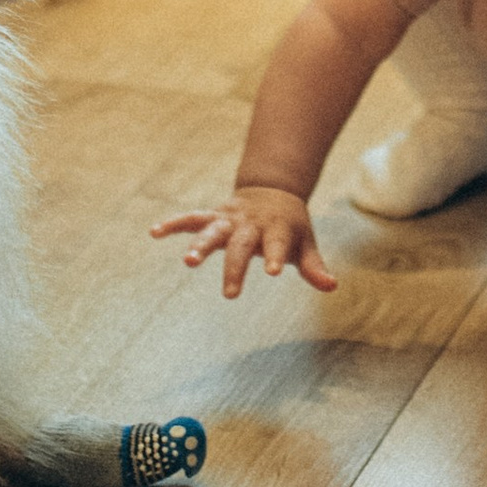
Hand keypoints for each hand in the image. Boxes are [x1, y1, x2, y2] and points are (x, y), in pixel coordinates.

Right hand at [150, 186, 335, 297]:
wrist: (273, 192)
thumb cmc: (291, 227)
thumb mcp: (306, 244)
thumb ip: (315, 267)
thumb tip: (332, 287)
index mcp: (277, 229)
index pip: (278, 244)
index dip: (277, 256)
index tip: (273, 272)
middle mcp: (251, 223)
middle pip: (241, 245)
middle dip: (235, 267)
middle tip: (230, 294)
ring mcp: (230, 218)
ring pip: (212, 230)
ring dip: (199, 245)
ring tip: (187, 262)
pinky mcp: (213, 215)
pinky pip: (191, 218)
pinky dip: (173, 224)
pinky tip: (154, 232)